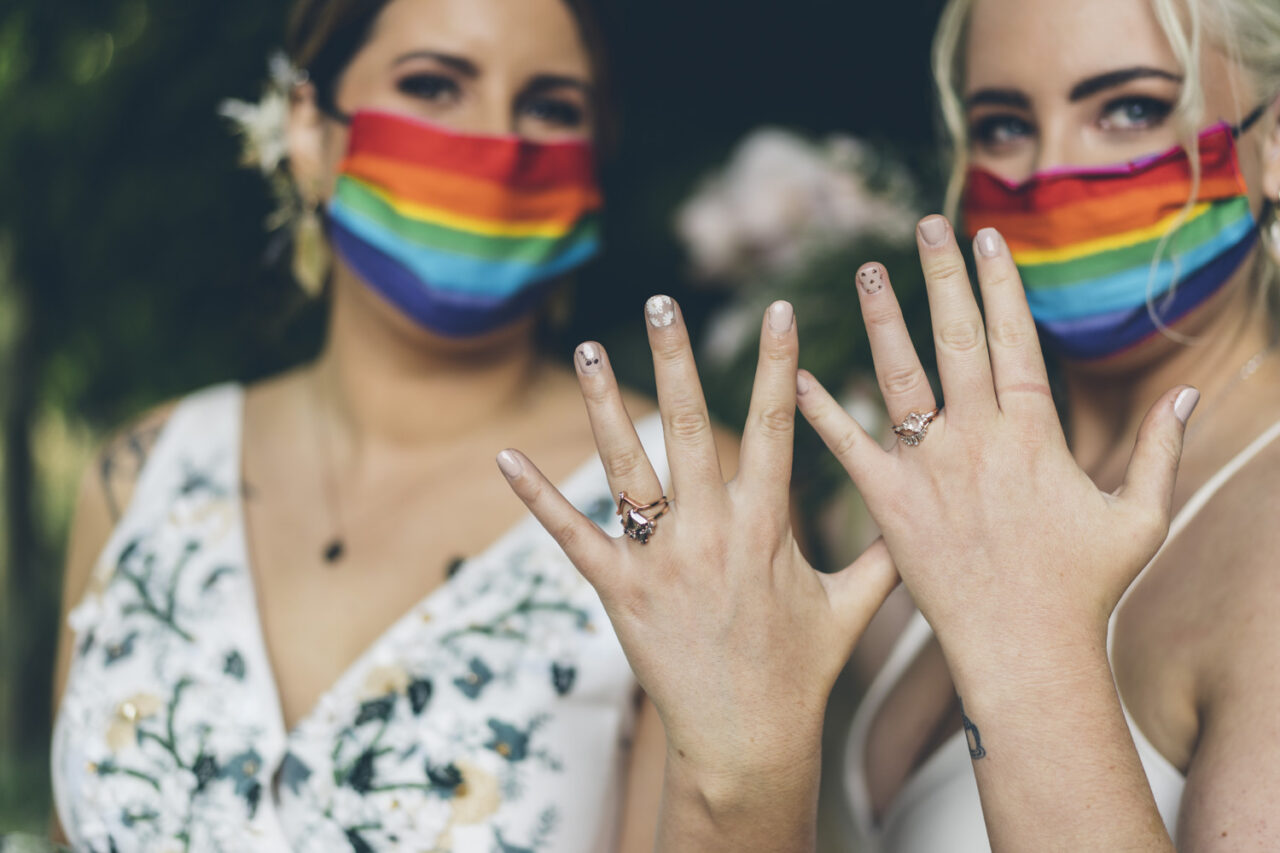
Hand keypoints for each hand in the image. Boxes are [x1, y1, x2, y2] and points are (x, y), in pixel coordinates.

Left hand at [497, 296, 896, 781]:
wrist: (748, 744)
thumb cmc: (802, 674)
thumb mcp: (855, 608)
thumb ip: (884, 554)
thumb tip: (922, 516)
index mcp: (769, 528)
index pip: (779, 427)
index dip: (778, 364)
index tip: (776, 309)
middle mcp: (712, 533)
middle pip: (691, 428)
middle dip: (677, 359)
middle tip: (660, 301)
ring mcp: (661, 561)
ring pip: (627, 467)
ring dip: (605, 404)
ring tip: (591, 347)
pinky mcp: (620, 592)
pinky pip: (572, 536)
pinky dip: (537, 497)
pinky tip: (505, 457)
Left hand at [796, 217, 1194, 668]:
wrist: (1024, 652)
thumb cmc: (1083, 589)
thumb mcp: (1139, 517)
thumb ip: (1159, 451)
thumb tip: (1188, 395)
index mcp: (1034, 434)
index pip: (1015, 339)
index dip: (1000, 284)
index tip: (986, 237)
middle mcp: (977, 439)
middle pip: (956, 339)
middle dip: (941, 276)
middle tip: (923, 225)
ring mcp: (929, 469)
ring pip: (900, 376)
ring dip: (883, 320)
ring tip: (867, 271)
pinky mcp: (888, 503)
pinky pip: (847, 446)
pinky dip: (821, 409)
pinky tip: (795, 373)